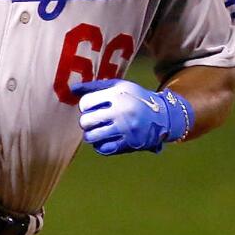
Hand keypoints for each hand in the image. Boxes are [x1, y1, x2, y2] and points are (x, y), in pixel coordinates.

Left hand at [70, 79, 194, 154]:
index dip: (85, 106)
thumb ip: (94, 86)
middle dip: (86, 122)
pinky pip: (104, 149)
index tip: (91, 107)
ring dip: (90, 135)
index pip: (86, 103)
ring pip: (92, 137)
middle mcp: (121, 112)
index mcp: (117, 95)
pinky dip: (100, 146)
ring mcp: (125, 129)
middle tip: (92, 120)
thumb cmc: (135, 97)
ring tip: (96, 131)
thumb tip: (71, 90)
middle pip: (86, 121)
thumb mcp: (118, 86)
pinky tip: (104, 140)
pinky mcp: (129, 144)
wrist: (163, 114)